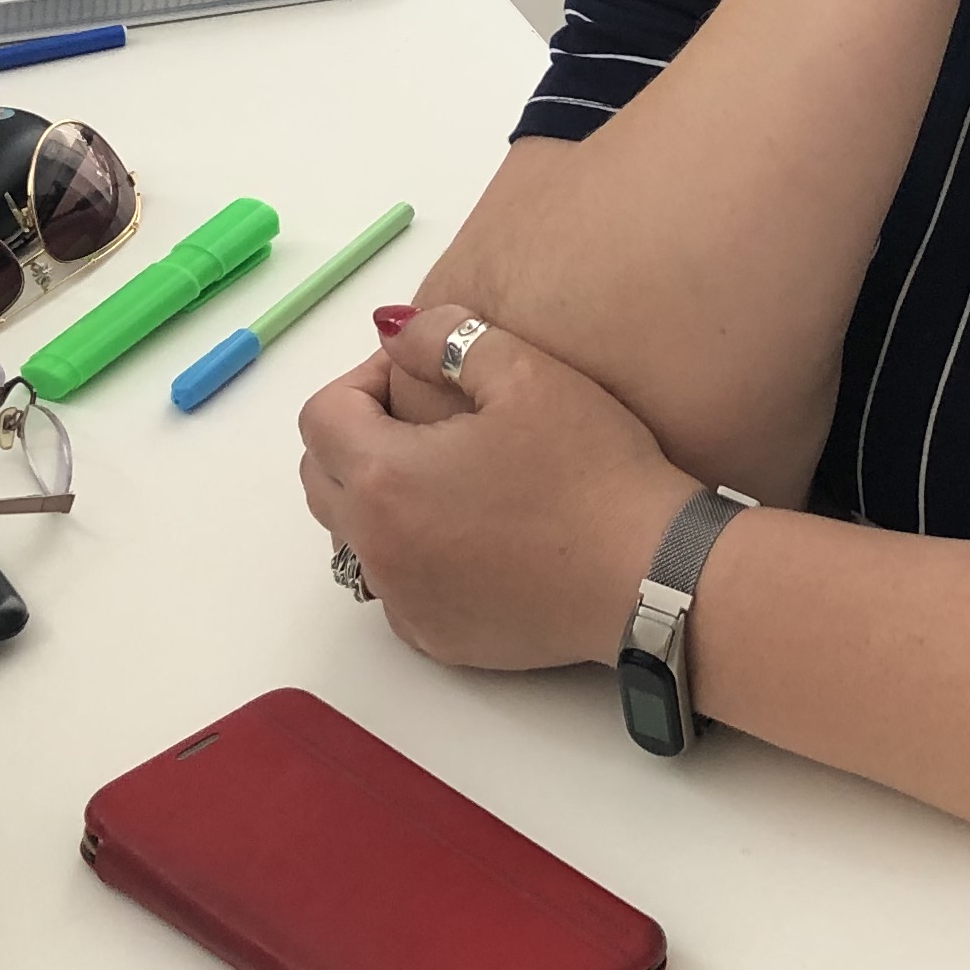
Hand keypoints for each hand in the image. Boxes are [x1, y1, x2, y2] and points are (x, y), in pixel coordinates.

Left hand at [297, 308, 695, 669]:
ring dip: (380, 499)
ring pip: (354, 538)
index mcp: (385, 477)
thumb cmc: (591, 470)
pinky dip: (413, 555)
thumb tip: (394, 330)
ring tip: (452, 478)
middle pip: (322, 480)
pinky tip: (475, 536)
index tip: (418, 375)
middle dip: (356, 438)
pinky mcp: (437, 638)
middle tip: (427, 420)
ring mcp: (404, 601)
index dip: (362, 380)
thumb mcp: (526, 372)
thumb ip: (445, 338)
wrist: (648, 578)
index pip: (321, 417)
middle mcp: (377, 547)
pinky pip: (396, 588)